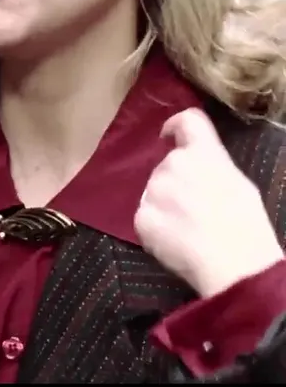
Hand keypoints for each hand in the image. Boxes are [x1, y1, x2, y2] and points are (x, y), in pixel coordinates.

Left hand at [135, 107, 284, 297]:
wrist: (233, 265)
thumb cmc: (246, 225)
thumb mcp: (239, 183)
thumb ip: (212, 166)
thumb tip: (199, 168)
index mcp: (203, 153)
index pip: (185, 121)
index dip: (175, 126)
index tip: (168, 136)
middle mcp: (172, 165)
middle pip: (168, 166)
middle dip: (177, 181)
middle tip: (196, 206)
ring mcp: (152, 191)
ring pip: (154, 192)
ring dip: (165, 203)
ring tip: (188, 228)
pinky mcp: (140, 216)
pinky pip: (146, 217)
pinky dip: (157, 226)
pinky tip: (176, 240)